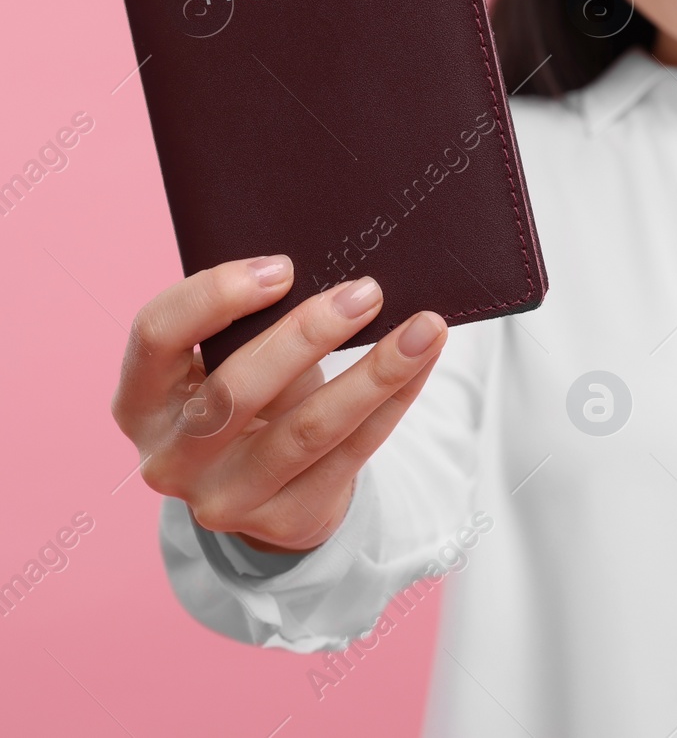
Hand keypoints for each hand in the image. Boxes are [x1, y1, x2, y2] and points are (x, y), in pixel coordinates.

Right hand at [111, 256, 446, 552]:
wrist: (270, 490)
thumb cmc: (248, 400)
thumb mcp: (228, 364)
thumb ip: (254, 327)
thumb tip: (339, 281)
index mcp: (138, 401)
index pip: (157, 335)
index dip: (216, 295)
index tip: (285, 267)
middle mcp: (169, 457)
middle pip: (237, 388)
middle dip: (309, 333)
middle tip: (368, 292)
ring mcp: (222, 500)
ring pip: (308, 429)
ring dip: (375, 372)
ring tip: (424, 328)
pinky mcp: (284, 521)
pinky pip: (352, 452)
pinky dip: (394, 401)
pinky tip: (422, 364)